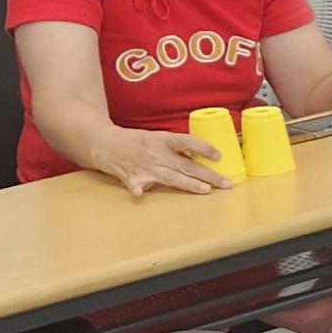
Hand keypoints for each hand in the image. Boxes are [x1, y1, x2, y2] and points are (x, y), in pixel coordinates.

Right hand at [91, 124, 230, 197]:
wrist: (105, 142)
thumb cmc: (135, 141)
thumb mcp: (157, 138)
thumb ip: (176, 149)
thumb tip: (198, 159)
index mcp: (163, 140)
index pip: (187, 142)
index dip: (203, 148)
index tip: (219, 155)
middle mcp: (156, 153)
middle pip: (186, 166)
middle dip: (208, 176)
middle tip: (226, 184)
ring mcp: (144, 166)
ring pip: (171, 177)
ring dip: (188, 184)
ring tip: (205, 190)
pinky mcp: (131, 177)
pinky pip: (135, 185)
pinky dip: (137, 189)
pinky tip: (141, 194)